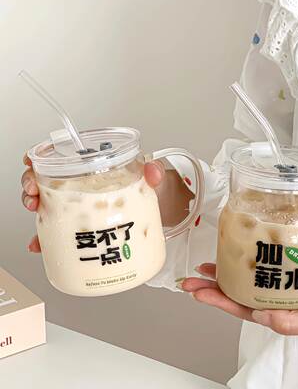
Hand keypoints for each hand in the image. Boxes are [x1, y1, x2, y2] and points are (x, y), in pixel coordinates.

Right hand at [22, 154, 191, 252]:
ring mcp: (84, 206)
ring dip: (37, 211)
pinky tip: (42, 244)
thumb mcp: (153, 177)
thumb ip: (154, 171)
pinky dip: (49, 238)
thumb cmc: (152, 187)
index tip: (31, 162)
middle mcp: (85, 186)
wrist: (161, 207)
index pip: (62, 158)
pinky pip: (62, 230)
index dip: (42, 158)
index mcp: (97, 169)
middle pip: (48, 181)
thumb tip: (152, 171)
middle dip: (33, 186)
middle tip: (34, 195)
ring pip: (49, 204)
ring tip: (36, 215)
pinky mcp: (87, 225)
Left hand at [182, 264, 297, 340]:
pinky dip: (258, 256)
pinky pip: (273, 264)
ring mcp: (288, 286)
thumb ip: (292, 321)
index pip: (238, 308)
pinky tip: (251, 247)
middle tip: (195, 274)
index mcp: (280, 315)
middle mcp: (280, 300)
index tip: (195, 290)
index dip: (215, 299)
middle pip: (239, 292)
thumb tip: (257, 317)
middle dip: (216, 284)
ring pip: (253, 277)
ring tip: (214, 260)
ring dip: (233, 269)